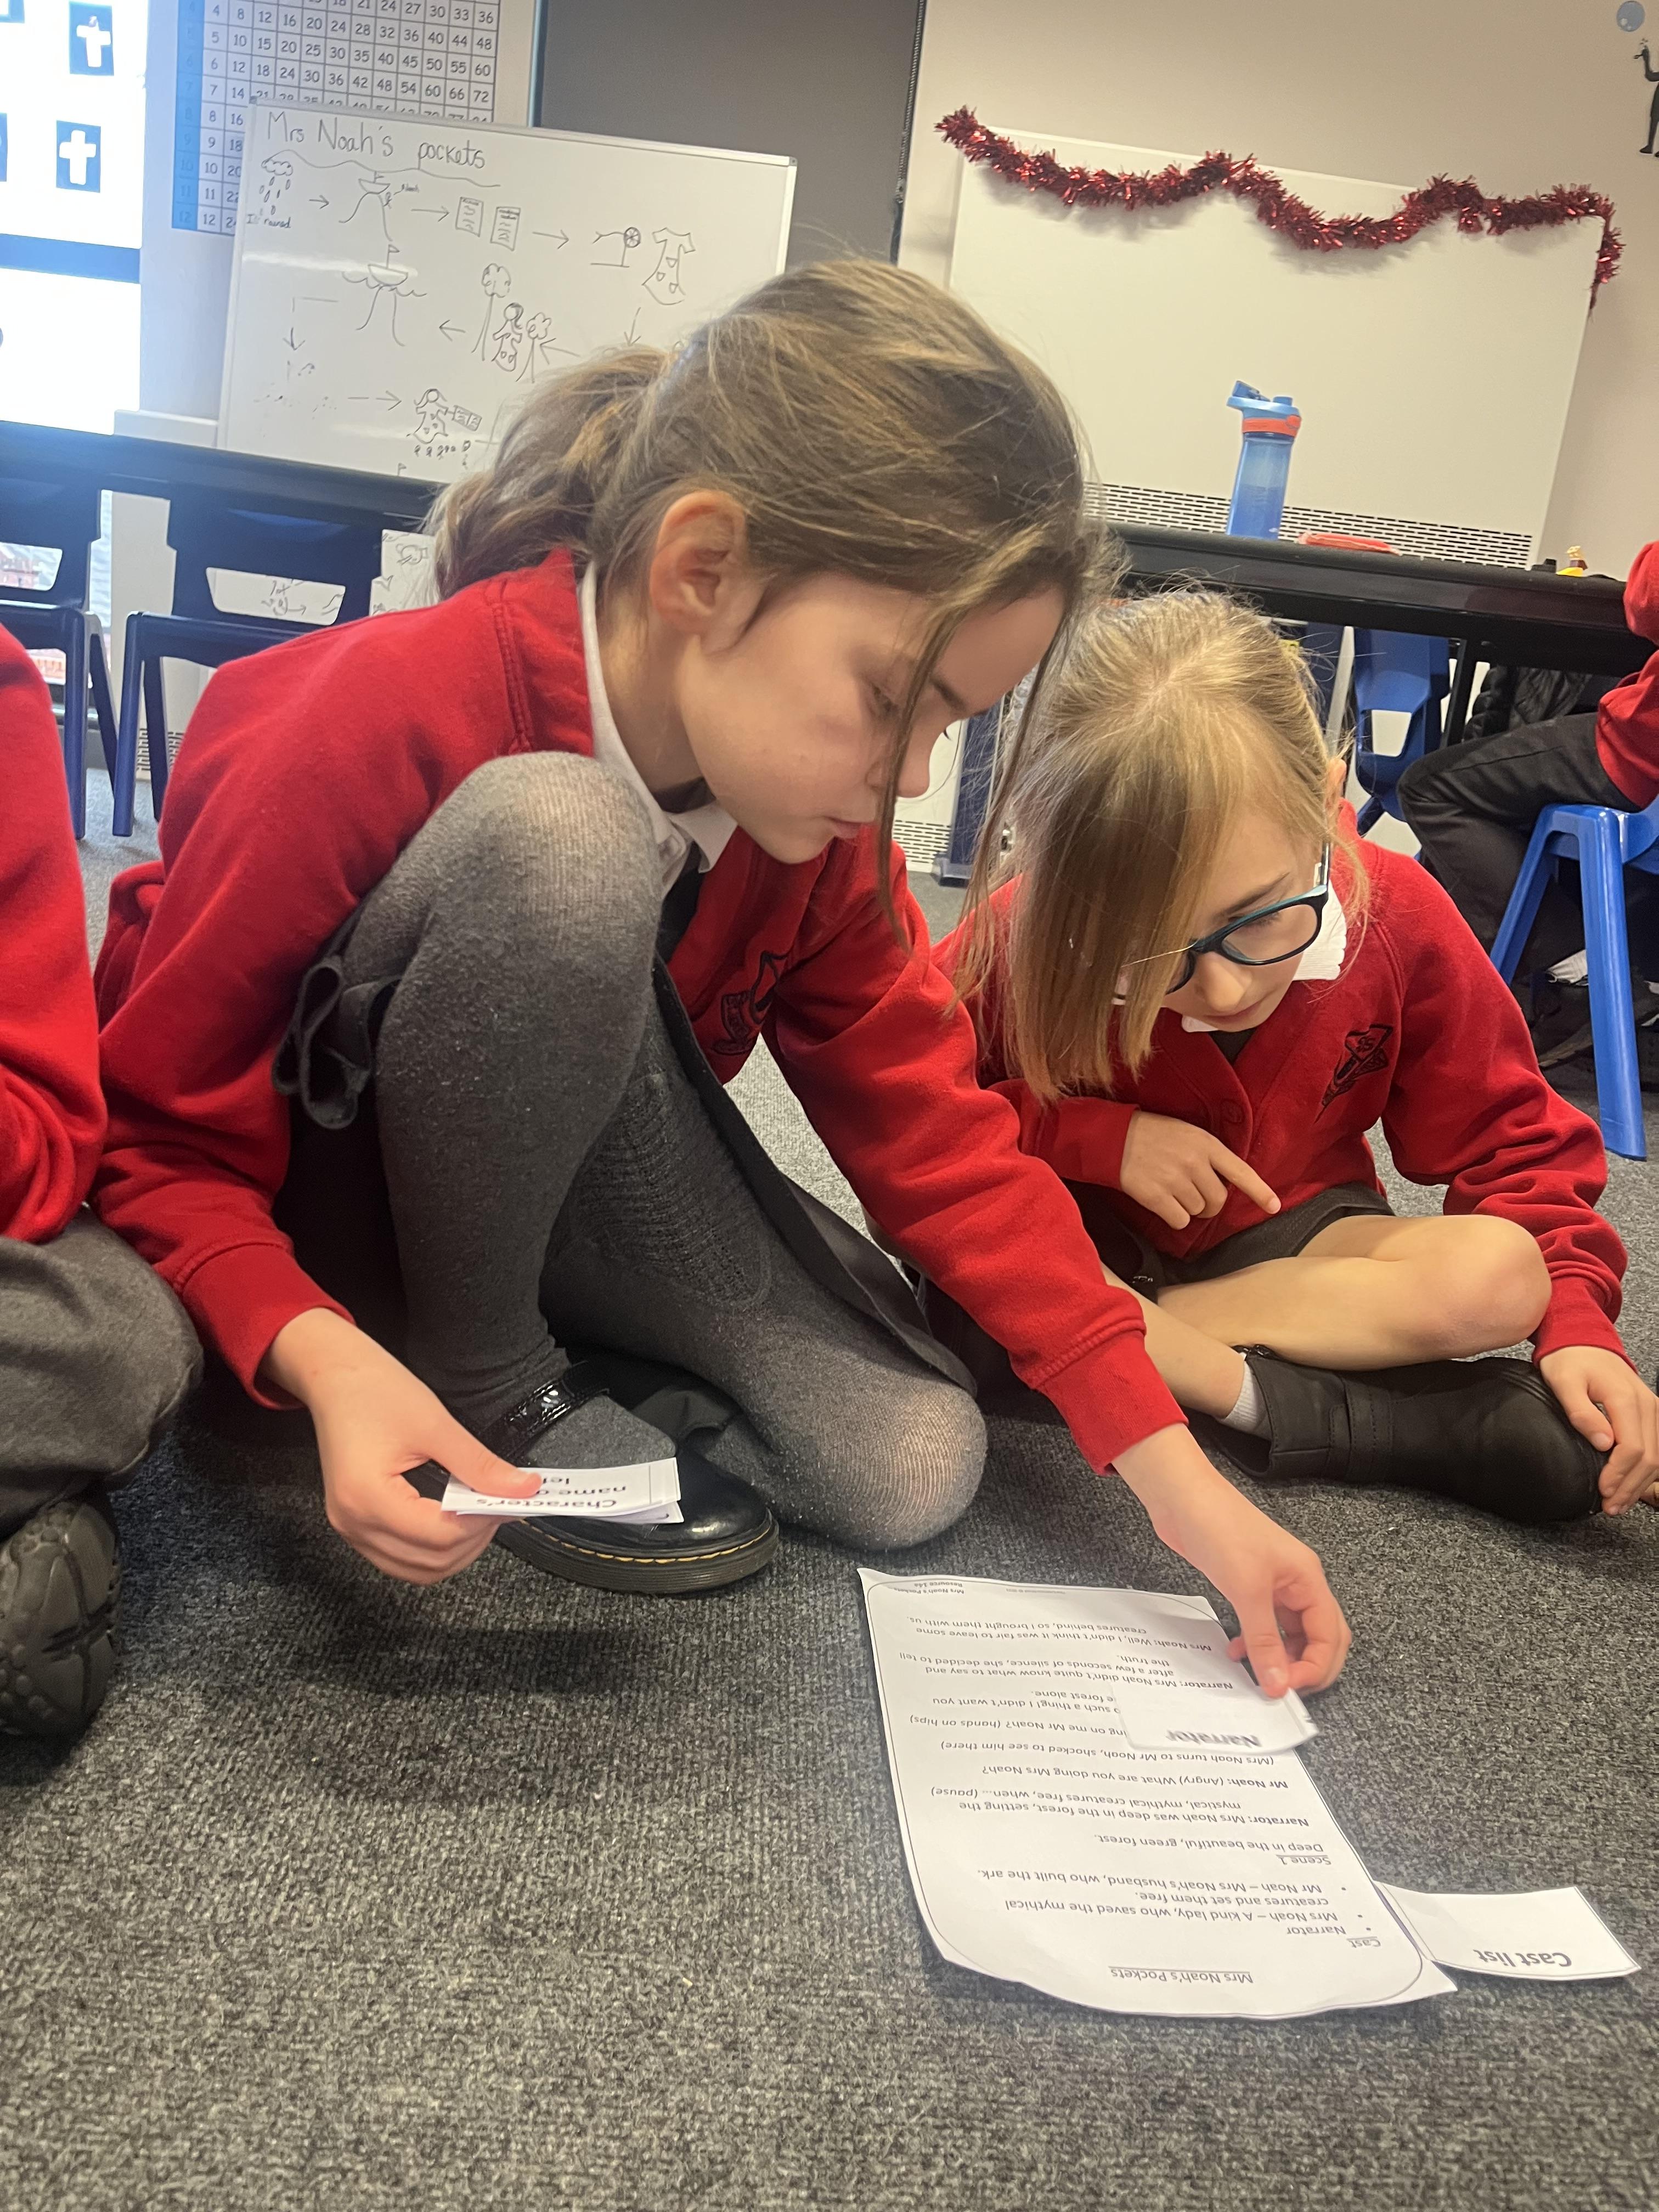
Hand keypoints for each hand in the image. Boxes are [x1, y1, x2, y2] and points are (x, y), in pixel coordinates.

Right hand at [262, 1308, 539, 1581]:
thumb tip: (523, 1489)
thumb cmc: (376, 1391)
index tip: (509, 1501)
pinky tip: (451, 1520)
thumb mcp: (436, 1425)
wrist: (335, 1377)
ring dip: (454, 1551)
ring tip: (477, 1513)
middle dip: (472, 1540)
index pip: (439, 1536)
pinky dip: (431, 1549)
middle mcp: (353, 1522)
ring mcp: (350, 1528)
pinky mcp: (354, 1524)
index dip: (481, 1523)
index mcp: (368, 1497)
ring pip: (416, 1570)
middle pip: (429, 1562)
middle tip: (499, 1506)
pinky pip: (399, 1557)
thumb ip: (480, 1465)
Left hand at [1115, 1425, 1349, 1694]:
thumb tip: (1279, 1686)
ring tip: (1256, 1677)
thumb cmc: (1220, 1528)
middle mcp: (1297, 1583)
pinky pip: (1264, 1625)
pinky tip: (1235, 1652)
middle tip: (1280, 1691)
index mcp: (1308, 1580)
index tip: (1287, 1690)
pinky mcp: (1249, 1585)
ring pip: (1290, 1634)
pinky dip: (1255, 1643)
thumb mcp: (1246, 1588)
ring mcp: (1273, 1585)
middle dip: (1306, 1667)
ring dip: (1278, 1658)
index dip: (1316, 1668)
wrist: (1182, 1499)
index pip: (1330, 1636)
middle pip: (1319, 1637)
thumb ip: (1264, 1639)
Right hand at [1118, 1110, 1279, 1231]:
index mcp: (1206, 1143)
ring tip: (1171, 1191)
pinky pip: (1180, 1220)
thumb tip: (1221, 1186)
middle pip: (1218, 1200)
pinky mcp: (1156, 1196)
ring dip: (1188, 1209)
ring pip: (1198, 1212)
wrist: (1113, 1137)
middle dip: (1210, 1205)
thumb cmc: (1152, 1135)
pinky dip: (1174, 1218)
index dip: (1259, 1191)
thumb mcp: (1187, 1133)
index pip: (1240, 1171)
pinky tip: (1162, 1203)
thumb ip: (1208, 1155)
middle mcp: (1194, 1161)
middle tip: (1194, 1196)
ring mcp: (1175, 1179)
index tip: (1274, 1206)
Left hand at [1538, 1345, 1658, 1515]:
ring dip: (1641, 1482)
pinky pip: (1658, 1446)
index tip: (1603, 1490)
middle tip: (1609, 1506)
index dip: (1619, 1474)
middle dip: (1630, 1486)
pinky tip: (1632, 1483)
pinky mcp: (1652, 1412)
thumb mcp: (1563, 1382)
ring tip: (1619, 1502)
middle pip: (1649, 1457)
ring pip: (1658, 1455)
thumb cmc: (1570, 1360)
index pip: (1632, 1447)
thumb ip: (1581, 1412)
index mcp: (1625, 1399)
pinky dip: (1647, 1469)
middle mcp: (1647, 1404)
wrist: (1582, 1339)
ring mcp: (1653, 1408)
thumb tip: (1603, 1443)